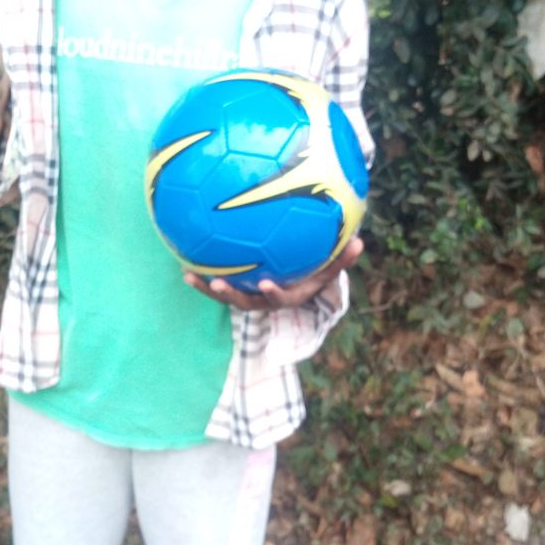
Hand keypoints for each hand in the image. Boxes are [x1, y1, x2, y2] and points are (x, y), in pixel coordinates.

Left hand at [184, 236, 363, 310]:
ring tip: (190, 275)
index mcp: (290, 296)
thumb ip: (343, 258)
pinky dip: (202, 276)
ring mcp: (250, 296)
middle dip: (231, 295)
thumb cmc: (316, 271)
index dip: (274, 294)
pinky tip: (183, 262)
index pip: (283, 298)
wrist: (299, 283)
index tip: (266, 284)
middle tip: (218, 283)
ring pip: (227, 296)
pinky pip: (218, 283)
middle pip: (247, 303)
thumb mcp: (331, 266)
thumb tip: (360, 242)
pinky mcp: (237, 288)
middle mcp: (266, 300)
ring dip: (208, 288)